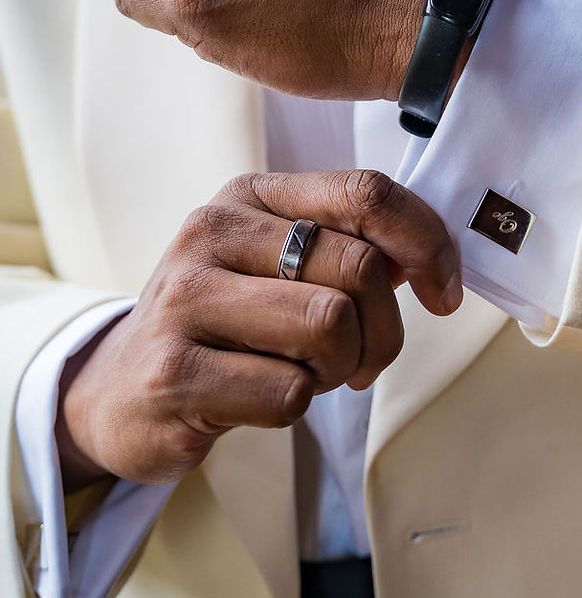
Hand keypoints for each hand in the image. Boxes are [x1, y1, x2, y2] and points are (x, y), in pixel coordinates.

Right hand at [56, 170, 461, 490]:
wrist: (122, 391)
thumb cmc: (224, 326)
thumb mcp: (277, 265)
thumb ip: (348, 246)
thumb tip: (430, 257)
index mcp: (249, 195)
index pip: (365, 191)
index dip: (426, 242)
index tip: (443, 292)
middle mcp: (210, 232)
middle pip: (359, 268)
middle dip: (382, 331)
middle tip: (359, 360)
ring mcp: (185, 301)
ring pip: (329, 326)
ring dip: (339, 369)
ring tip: (306, 375)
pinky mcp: (173, 374)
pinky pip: (289, 394)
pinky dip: (296, 406)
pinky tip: (260, 398)